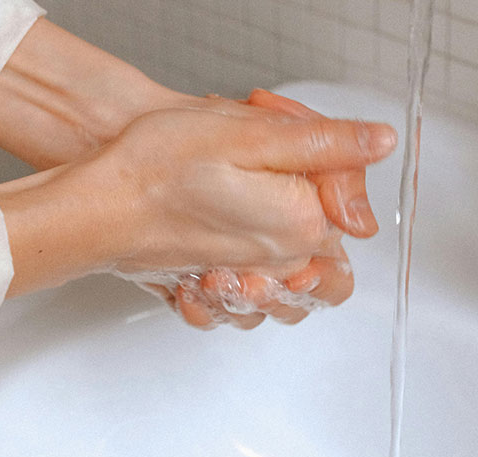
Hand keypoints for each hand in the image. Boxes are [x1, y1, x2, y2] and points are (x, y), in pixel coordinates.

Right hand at [0, 100, 395, 296]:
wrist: (97, 206)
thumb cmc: (158, 167)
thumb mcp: (250, 134)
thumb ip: (326, 144)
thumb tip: (380, 143)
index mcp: (302, 224)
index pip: (351, 203)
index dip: (329, 164)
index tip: (292, 145)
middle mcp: (282, 263)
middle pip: (331, 248)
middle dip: (313, 210)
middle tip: (275, 180)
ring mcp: (250, 282)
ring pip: (297, 283)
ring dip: (287, 253)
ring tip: (251, 217)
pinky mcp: (221, 288)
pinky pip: (252, 301)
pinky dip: (245, 282)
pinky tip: (226, 259)